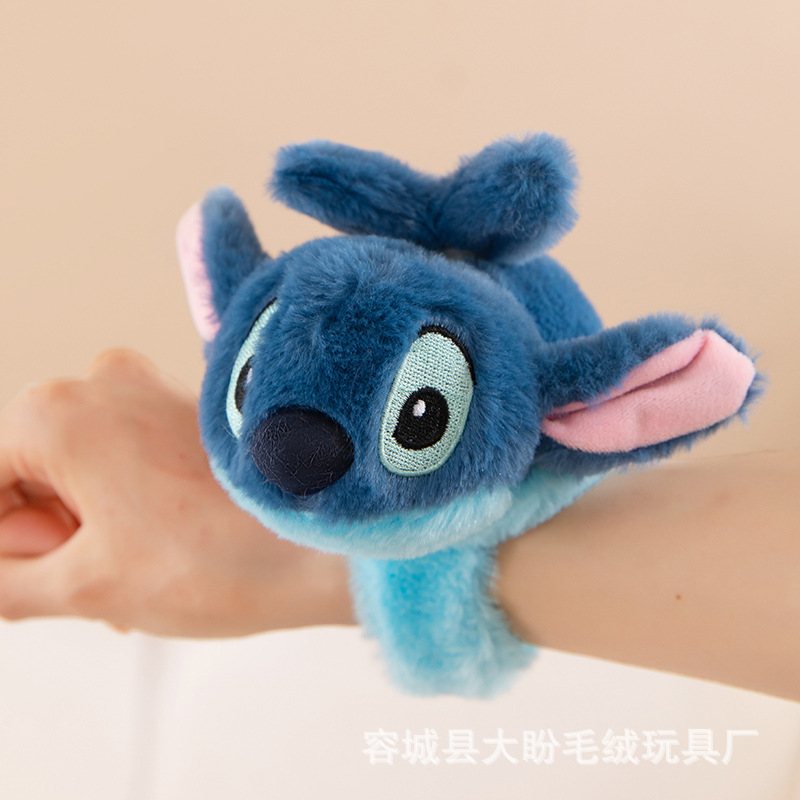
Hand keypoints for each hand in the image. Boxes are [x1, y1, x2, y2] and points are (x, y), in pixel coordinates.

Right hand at [0, 349, 352, 635]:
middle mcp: (99, 382)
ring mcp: (150, 390)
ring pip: (82, 472)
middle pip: (31, 475)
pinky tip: (159, 554)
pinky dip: (128, 508)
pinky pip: (128, 460)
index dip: (9, 546)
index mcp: (53, 412)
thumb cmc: (214, 563)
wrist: (328, 543)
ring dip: (91, 532)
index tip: (37, 585)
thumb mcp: (83, 586)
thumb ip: (2, 580)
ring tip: (134, 581)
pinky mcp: (188, 410)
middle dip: (51, 540)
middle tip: (97, 590)